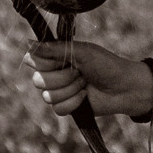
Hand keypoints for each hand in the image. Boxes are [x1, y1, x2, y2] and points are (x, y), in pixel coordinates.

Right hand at [24, 37, 152, 119]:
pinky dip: (74, 102)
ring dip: (71, 90)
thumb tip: (27, 43)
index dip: (46, 62)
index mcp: (55, 57)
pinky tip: (85, 97)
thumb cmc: (106, 64)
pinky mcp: (65, 107)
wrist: (124, 87)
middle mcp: (53, 73)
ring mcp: (58, 91)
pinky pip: (57, 109)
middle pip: (38, 80)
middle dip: (63, 77)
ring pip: (47, 96)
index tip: (64, 59)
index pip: (32, 59)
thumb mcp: (82, 52)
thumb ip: (55, 49)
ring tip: (85, 83)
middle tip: (80, 72)